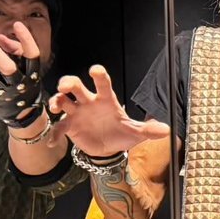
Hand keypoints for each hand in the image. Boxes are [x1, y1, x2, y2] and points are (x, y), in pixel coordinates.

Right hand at [47, 65, 170, 156]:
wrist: (108, 148)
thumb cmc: (121, 133)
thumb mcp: (136, 133)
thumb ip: (148, 130)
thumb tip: (166, 130)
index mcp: (106, 100)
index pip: (102, 83)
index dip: (98, 74)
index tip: (95, 70)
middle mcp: (89, 102)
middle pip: (76, 86)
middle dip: (69, 83)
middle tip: (65, 87)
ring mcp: (77, 113)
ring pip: (62, 100)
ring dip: (56, 101)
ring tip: (56, 107)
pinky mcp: (69, 127)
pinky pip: (58, 128)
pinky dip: (54, 134)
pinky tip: (52, 142)